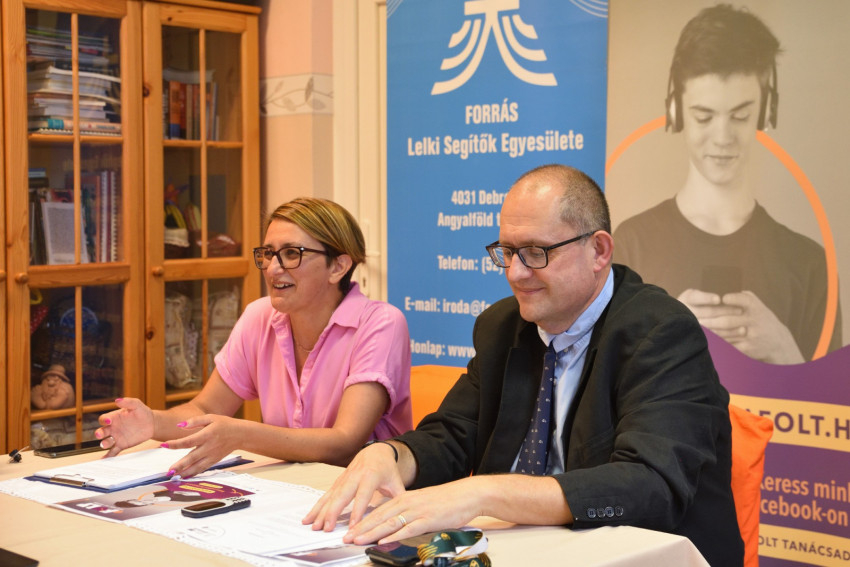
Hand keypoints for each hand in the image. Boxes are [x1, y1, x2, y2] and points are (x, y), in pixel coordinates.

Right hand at [95, 398, 154, 456]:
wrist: (151, 424)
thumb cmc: (142, 412)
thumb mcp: (136, 405)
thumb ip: (128, 402)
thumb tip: (118, 400)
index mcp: (114, 417)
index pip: (104, 419)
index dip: (104, 420)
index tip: (109, 421)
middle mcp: (112, 428)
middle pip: (101, 431)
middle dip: (99, 433)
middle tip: (100, 434)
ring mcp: (116, 437)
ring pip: (106, 442)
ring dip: (104, 443)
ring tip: (105, 444)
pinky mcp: (122, 445)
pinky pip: (113, 451)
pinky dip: (108, 456)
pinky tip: (104, 459)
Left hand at [159, 414, 244, 477]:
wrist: (241, 434)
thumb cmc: (224, 424)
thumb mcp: (211, 417)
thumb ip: (195, 421)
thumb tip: (179, 425)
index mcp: (207, 435)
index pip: (188, 441)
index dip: (175, 444)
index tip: (163, 445)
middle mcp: (209, 447)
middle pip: (191, 457)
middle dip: (179, 465)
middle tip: (169, 472)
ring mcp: (212, 455)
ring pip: (197, 466)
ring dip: (185, 473)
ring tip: (174, 477)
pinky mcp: (214, 460)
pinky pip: (203, 469)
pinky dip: (194, 474)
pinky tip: (185, 477)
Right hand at [303, 442, 404, 533]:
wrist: (376, 451)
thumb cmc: (387, 469)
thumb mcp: (397, 482)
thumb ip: (399, 498)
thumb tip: (404, 516)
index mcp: (371, 476)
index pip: (363, 495)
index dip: (357, 511)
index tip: (352, 526)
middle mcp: (355, 476)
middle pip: (342, 495)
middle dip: (333, 513)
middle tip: (327, 528)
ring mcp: (344, 478)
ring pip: (331, 495)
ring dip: (321, 511)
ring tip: (313, 525)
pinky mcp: (338, 481)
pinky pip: (326, 494)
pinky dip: (317, 506)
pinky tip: (309, 517)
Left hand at [340, 478, 481, 545]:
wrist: (467, 495)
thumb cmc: (446, 501)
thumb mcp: (422, 504)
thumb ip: (407, 513)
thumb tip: (394, 525)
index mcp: (405, 498)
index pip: (378, 511)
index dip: (362, 522)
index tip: (351, 530)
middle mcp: (407, 503)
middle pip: (379, 517)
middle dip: (361, 528)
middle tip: (347, 537)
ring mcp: (417, 511)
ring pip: (389, 523)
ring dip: (372, 532)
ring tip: (358, 540)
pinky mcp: (427, 519)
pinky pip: (408, 528)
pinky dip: (394, 535)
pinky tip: (384, 540)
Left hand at [678, 288, 803, 363]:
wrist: (778, 342)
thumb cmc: (762, 320)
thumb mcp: (758, 306)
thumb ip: (744, 297)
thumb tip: (725, 296)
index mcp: (756, 308)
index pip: (744, 301)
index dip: (733, 299)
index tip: (721, 298)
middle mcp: (754, 322)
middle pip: (727, 321)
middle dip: (709, 320)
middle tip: (694, 318)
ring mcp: (751, 336)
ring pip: (725, 334)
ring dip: (709, 332)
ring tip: (696, 329)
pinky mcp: (747, 348)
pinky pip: (728, 345)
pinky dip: (717, 343)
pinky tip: (706, 339)